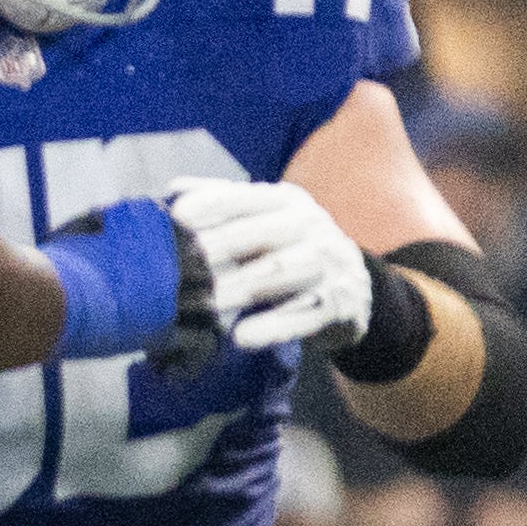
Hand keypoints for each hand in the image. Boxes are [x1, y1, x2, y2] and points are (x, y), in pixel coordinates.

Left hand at [164, 177, 372, 352]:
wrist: (352, 286)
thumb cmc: (288, 247)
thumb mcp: (264, 217)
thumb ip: (222, 202)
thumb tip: (174, 188)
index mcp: (287, 201)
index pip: (246, 197)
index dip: (211, 204)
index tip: (176, 217)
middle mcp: (311, 226)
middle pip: (259, 234)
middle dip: (217, 247)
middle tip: (178, 267)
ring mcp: (329, 264)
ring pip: (279, 272)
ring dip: (238, 288)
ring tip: (202, 304)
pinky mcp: (338, 303)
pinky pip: (303, 315)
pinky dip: (272, 327)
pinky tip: (241, 337)